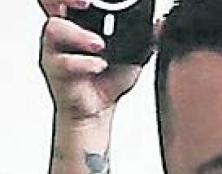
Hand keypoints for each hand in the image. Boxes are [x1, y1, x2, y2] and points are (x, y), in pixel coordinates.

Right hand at [38, 0, 150, 124]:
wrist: (99, 107)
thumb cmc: (110, 80)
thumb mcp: (133, 55)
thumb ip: (145, 39)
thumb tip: (160, 24)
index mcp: (80, 24)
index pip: (73, 4)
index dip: (77, 1)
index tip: (91, 3)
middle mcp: (65, 33)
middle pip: (62, 12)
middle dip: (76, 14)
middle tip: (100, 32)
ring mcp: (55, 50)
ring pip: (55, 30)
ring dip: (79, 36)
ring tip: (99, 46)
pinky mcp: (54, 68)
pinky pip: (62, 60)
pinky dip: (83, 62)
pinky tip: (98, 65)